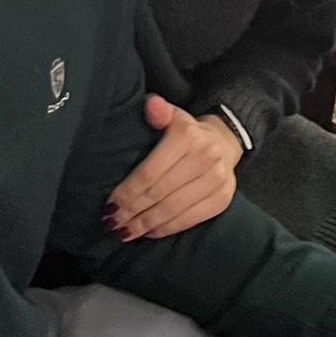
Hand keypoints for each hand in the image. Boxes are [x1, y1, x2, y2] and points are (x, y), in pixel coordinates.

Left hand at [105, 95, 241, 239]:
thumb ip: (159, 112)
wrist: (225, 143)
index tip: (109, 206)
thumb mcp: (173, 117)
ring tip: (125, 232)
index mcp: (187, 136)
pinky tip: (149, 232)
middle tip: (113, 223)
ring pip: (173, 209)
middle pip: (159, 193)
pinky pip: (190, 219)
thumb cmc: (188, 133)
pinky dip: (166, 228)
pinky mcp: (223, 198)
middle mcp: (206, 158)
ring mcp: (217, 180)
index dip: (128, 192)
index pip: (150, 172)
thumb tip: (151, 104)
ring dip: (145, 224)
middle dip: (132, 211)